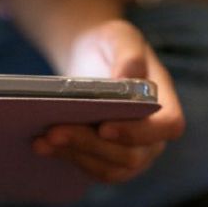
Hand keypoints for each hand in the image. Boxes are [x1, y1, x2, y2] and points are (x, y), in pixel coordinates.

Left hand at [32, 20, 185, 182]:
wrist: (90, 58)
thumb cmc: (111, 46)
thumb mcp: (120, 37)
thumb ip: (129, 55)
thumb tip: (128, 77)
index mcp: (166, 105)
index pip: (167, 127)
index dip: (139, 132)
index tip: (105, 127)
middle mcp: (154, 137)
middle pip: (131, 155)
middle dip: (90, 145)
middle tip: (55, 131)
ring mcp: (132, 154)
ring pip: (109, 169)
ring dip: (74, 155)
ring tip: (43, 139)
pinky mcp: (106, 160)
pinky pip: (91, 168)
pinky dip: (66, 157)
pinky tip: (41, 144)